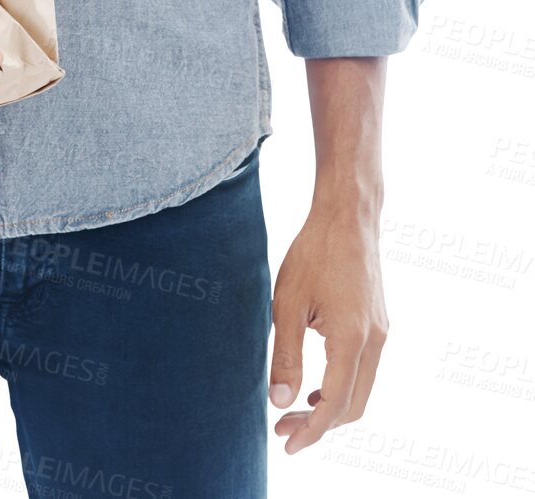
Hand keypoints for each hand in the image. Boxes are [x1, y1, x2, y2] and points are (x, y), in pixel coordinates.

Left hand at [268, 196, 388, 453]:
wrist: (348, 216)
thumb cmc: (314, 252)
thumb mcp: (288, 303)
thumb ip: (286, 355)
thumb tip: (279, 401)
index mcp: (352, 339)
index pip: (335, 404)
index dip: (311, 431)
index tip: (287, 444)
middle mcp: (374, 341)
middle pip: (353, 406)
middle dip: (319, 426)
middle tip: (283, 428)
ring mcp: (381, 332)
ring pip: (362, 389)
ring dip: (331, 407)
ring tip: (295, 410)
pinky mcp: (379, 323)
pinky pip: (364, 369)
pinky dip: (342, 386)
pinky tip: (316, 384)